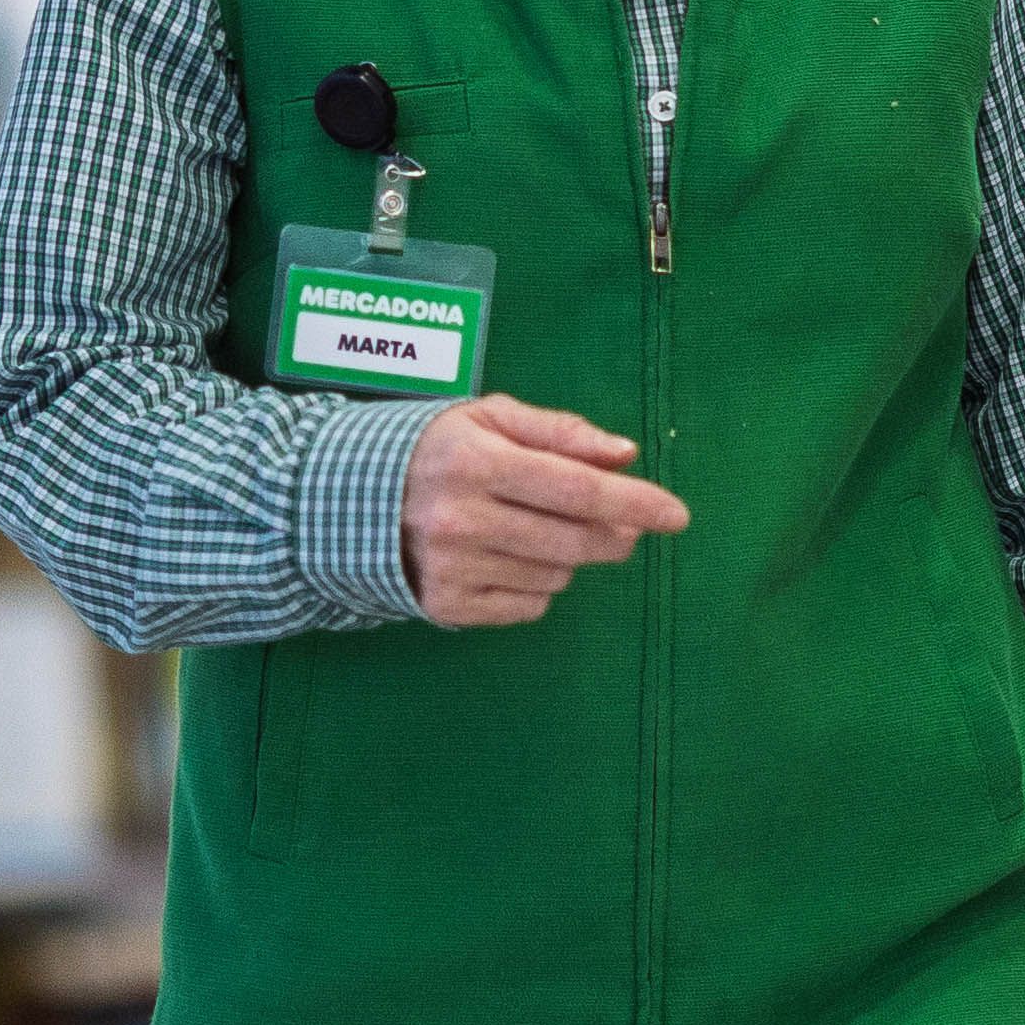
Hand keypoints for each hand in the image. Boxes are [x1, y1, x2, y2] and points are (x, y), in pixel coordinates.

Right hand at [398, 397, 688, 626]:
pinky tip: (511, 558)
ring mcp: (454, 568)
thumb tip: (625, 454)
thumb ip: (560, 432)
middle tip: (624, 527)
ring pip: (557, 575)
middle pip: (575, 540)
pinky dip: (539, 585)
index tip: (676, 515)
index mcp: (477, 462)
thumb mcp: (490, 417)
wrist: (348, 500)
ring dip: (570, 556)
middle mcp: (463, 519)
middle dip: (616, 534)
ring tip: (536, 529)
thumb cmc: (437, 450)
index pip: (576, 489)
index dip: (634, 503)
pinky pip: (530, 606)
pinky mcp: (448, 606)